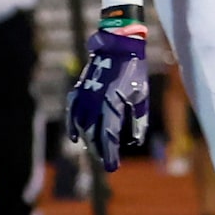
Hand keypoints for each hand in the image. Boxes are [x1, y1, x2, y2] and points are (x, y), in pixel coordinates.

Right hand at [65, 25, 148, 172]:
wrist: (117, 46)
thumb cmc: (134, 72)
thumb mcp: (141, 96)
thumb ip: (138, 120)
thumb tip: (135, 141)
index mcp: (112, 104)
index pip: (109, 136)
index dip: (109, 154)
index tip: (112, 167)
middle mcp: (95, 103)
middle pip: (93, 134)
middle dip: (99, 150)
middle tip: (106, 160)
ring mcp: (84, 97)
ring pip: (81, 126)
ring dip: (88, 141)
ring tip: (96, 151)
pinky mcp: (79, 91)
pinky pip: (72, 113)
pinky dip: (73, 126)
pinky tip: (76, 138)